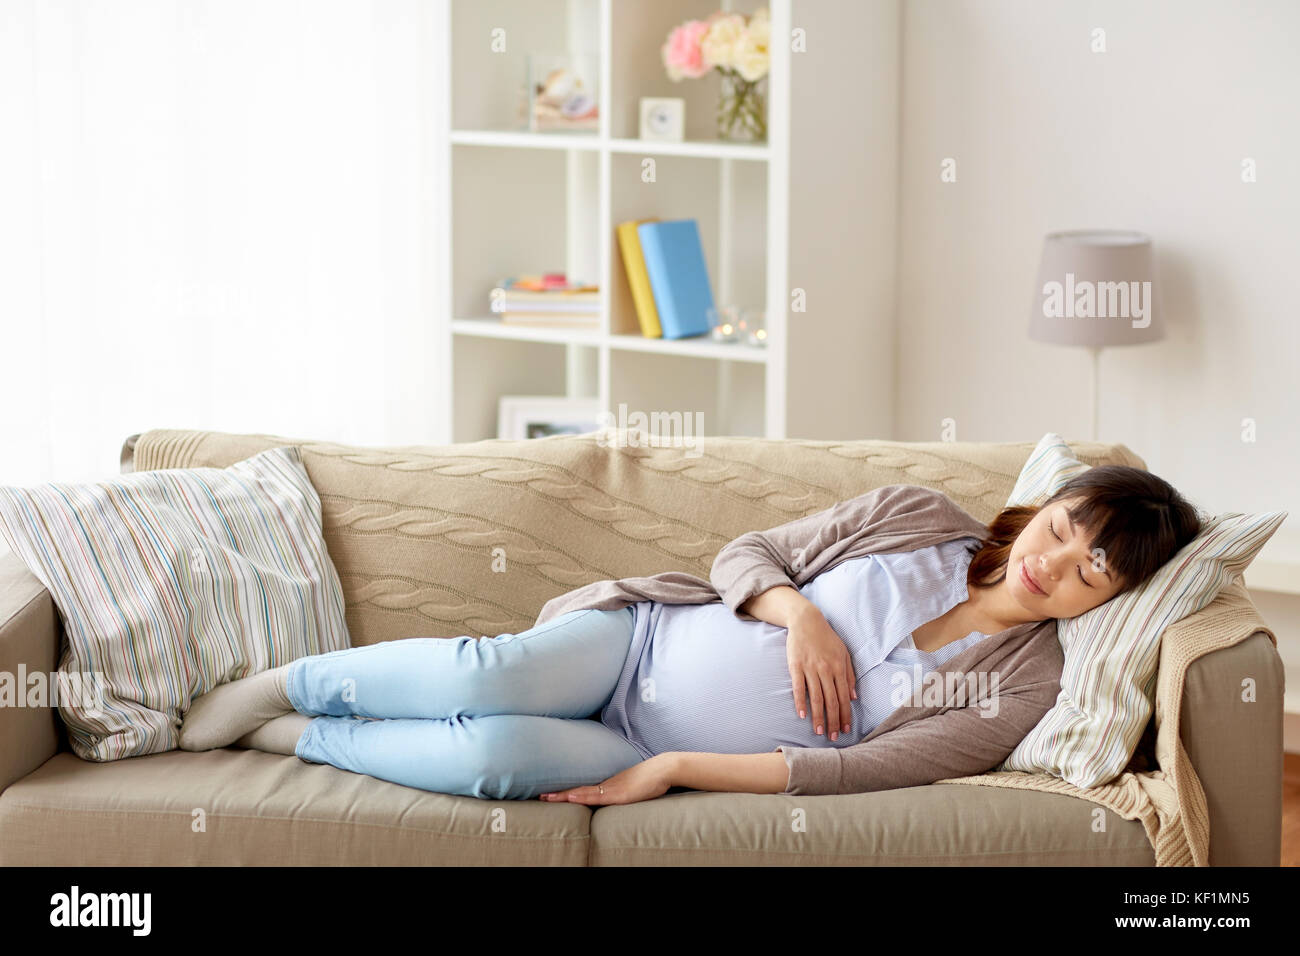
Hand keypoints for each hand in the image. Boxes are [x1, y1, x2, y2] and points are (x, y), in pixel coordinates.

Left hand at [538, 754, 673, 804]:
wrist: (664, 768)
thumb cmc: (651, 778)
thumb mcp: (633, 786)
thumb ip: (623, 791)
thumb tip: (617, 796)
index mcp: (609, 784)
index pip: (582, 789)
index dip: (566, 793)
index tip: (550, 794)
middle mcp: (607, 785)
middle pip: (578, 790)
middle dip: (558, 795)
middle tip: (539, 796)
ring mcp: (612, 789)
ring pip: (583, 793)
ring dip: (564, 796)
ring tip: (547, 798)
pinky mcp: (620, 794)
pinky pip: (598, 797)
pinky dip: (582, 797)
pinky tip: (571, 797)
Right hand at [785, 605, 856, 740]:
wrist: (806, 621)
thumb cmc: (827, 638)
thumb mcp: (844, 653)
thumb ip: (849, 675)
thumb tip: (853, 697)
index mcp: (839, 668)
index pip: (843, 697)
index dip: (845, 715)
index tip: (845, 729)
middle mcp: (826, 670)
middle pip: (831, 701)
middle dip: (832, 721)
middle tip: (832, 737)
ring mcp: (810, 668)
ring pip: (816, 697)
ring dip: (818, 717)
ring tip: (818, 731)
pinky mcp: (796, 666)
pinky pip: (799, 687)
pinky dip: (801, 702)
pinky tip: (802, 714)